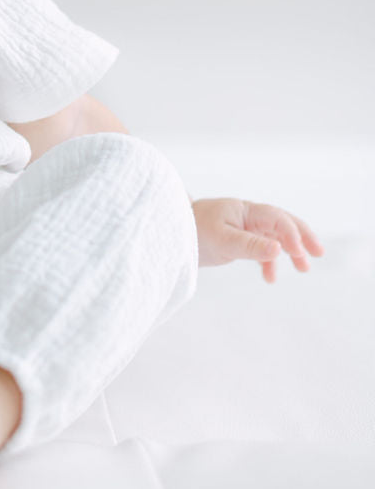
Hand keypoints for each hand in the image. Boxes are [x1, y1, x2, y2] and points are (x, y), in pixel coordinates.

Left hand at [192, 197, 323, 282]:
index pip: (276, 219)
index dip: (292, 235)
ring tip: (304, 269)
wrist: (170, 232)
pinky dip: (269, 261)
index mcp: (245, 210)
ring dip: (290, 250)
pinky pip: (261, 248)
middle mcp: (248, 215)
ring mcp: (244, 227)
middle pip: (283, 222)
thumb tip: (280, 250)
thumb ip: (250, 246)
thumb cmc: (194, 231)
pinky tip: (270, 278)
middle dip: (302, 236)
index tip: (300, 254)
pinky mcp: (239, 239)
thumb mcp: (222, 240)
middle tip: (318, 253)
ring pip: (275, 236)